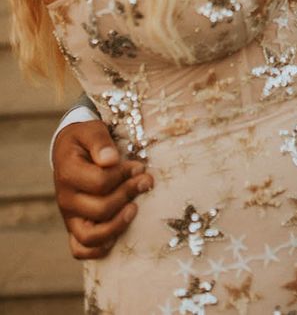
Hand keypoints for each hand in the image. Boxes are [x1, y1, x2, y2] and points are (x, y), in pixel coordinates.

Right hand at [52, 120, 152, 258]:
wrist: (70, 150)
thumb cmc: (85, 139)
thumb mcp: (91, 130)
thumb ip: (100, 143)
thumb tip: (111, 159)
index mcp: (68, 172)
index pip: (101, 182)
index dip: (125, 175)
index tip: (139, 167)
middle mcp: (66, 199)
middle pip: (100, 209)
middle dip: (128, 194)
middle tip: (146, 181)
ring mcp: (70, 216)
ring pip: (90, 237)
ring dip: (118, 225)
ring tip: (136, 208)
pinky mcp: (75, 227)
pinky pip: (81, 249)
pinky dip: (100, 248)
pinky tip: (120, 232)